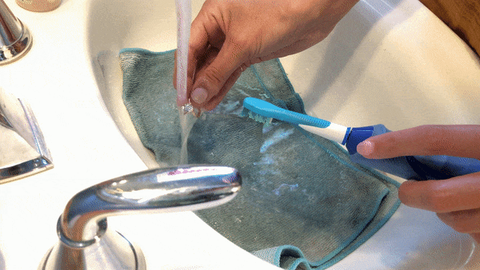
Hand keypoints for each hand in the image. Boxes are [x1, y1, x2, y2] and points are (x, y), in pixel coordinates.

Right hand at [175, 0, 358, 108]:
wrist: (311, 14)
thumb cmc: (276, 15)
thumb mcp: (241, 45)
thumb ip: (218, 72)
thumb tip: (198, 94)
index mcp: (212, 15)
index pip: (188, 46)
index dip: (182, 72)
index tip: (181, 94)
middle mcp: (220, 27)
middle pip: (200, 58)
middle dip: (195, 82)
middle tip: (190, 105)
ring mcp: (235, 41)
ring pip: (215, 67)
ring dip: (209, 87)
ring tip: (201, 108)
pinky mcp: (248, 52)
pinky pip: (230, 71)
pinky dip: (223, 85)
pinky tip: (214, 100)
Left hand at [357, 125, 479, 242]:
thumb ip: (452, 147)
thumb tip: (401, 152)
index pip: (434, 140)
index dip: (395, 144)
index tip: (366, 148)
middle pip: (438, 196)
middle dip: (414, 195)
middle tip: (407, 189)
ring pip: (454, 220)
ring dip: (444, 210)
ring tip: (455, 197)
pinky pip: (472, 234)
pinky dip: (465, 222)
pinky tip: (472, 210)